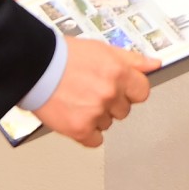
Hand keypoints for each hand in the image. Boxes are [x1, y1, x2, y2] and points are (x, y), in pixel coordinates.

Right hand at [32, 37, 159, 147]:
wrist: (34, 67)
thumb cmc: (65, 56)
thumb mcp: (103, 49)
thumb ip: (132, 59)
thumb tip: (155, 64)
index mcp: (119, 73)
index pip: (142, 92)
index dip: (130, 91)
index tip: (118, 89)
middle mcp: (109, 94)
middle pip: (124, 110)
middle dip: (111, 103)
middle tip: (91, 91)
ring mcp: (95, 113)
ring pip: (108, 124)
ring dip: (97, 116)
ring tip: (78, 100)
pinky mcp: (79, 130)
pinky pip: (94, 140)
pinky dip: (86, 132)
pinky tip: (75, 116)